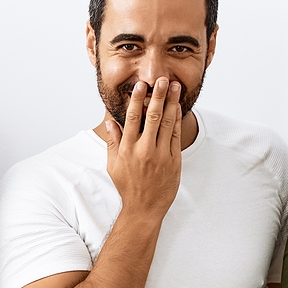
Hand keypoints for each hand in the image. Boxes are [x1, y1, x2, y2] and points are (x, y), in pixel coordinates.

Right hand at [104, 77, 183, 222]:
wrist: (144, 208)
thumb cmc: (128, 186)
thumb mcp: (114, 165)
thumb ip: (113, 142)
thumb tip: (110, 122)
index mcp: (127, 149)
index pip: (132, 119)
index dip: (137, 100)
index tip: (141, 86)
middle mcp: (144, 150)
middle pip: (152, 116)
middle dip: (158, 96)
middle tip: (162, 79)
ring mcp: (160, 155)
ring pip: (166, 123)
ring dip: (171, 103)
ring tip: (174, 87)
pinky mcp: (174, 161)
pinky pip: (176, 136)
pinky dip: (177, 120)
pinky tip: (178, 107)